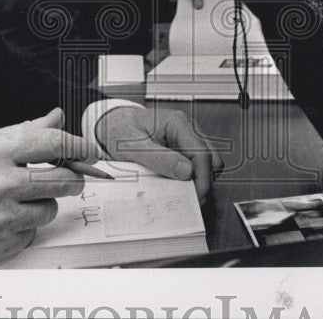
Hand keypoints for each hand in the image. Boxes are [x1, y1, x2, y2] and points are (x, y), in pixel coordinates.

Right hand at [0, 108, 92, 265]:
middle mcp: (1, 185)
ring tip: (21, 197)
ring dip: (43, 202)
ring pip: (50, 208)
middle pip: (62, 180)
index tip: (87, 148)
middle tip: (71, 176)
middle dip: (73, 177)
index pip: (53, 144)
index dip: (77, 145)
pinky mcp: (1, 243)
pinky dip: (24, 225)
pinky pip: (31, 232)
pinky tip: (4, 216)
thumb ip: (22, 131)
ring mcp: (2, 218)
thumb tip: (54, 118)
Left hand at [94, 106, 223, 200]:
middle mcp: (187, 128)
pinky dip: (191, 179)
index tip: (196, 197)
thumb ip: (160, 158)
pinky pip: (196, 166)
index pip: (202, 152)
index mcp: (177, 122)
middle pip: (211, 159)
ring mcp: (187, 139)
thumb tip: (188, 171)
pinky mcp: (183, 149)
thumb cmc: (120, 131)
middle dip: (204, 181)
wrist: (112, 125)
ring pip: (208, 164)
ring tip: (183, 195)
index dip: (202, 178)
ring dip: (199, 180)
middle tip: (191, 201)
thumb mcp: (133, 147)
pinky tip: (179, 187)